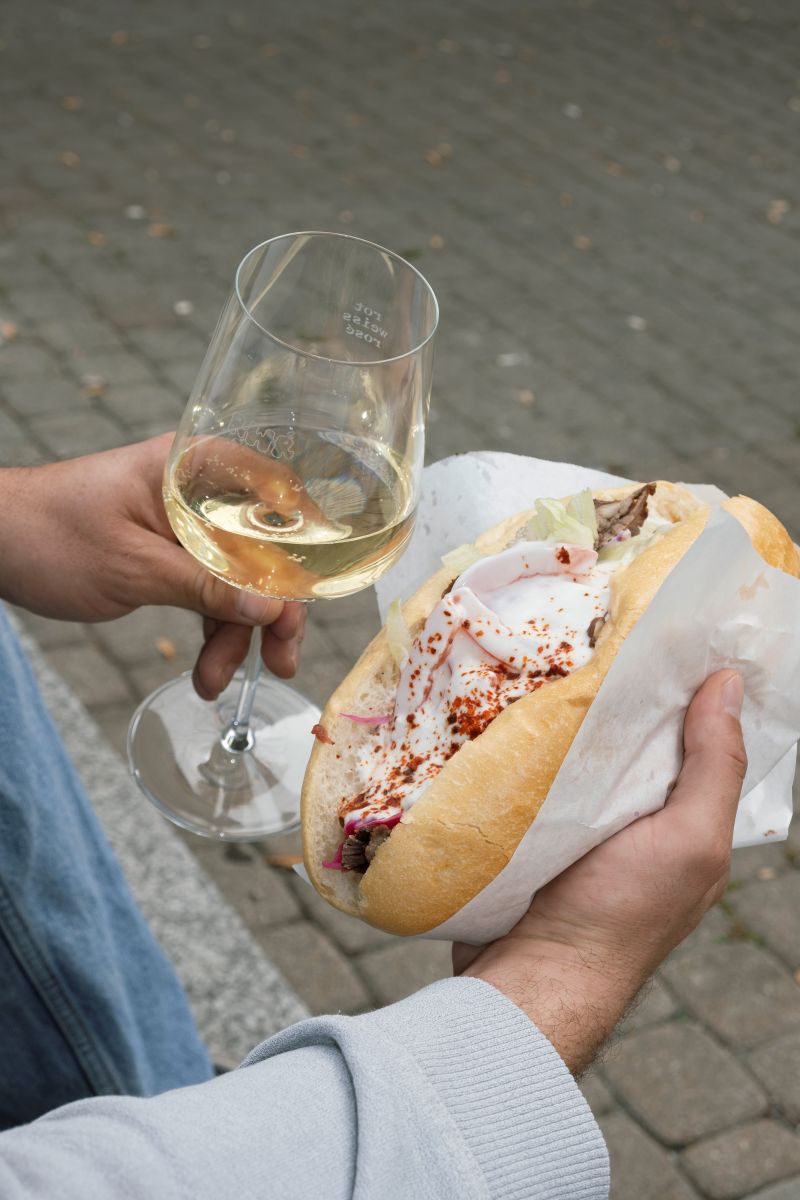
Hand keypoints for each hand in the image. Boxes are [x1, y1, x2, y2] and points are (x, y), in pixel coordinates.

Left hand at [0, 434, 305, 699]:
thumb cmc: (50, 536)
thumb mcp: (135, 568)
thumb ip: (207, 586)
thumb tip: (275, 608)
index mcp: (194, 470)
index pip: (275, 494)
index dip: (308, 540)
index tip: (322, 589)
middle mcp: (197, 492)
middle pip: (261, 549)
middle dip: (271, 610)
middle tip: (281, 661)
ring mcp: (184, 524)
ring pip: (235, 579)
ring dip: (233, 633)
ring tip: (215, 683)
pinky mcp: (169, 553)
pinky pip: (207, 589)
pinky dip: (209, 627)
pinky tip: (206, 669)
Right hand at [455, 670, 746, 1072]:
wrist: (528, 978)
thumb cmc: (619, 914)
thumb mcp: (689, 839)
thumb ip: (713, 766)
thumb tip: (729, 682)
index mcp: (682, 821)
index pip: (693, 738)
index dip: (686, 687)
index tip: (666, 630)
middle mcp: (632, 819)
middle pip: (631, 737)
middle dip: (617, 689)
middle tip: (593, 627)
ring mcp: (574, 823)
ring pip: (575, 749)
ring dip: (561, 711)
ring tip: (544, 649)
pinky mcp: (524, 826)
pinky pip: (529, 771)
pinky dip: (524, 741)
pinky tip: (506, 702)